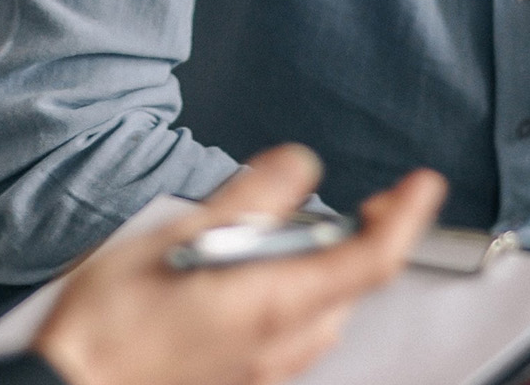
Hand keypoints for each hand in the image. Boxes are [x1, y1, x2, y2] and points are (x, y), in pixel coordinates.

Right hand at [32, 144, 447, 384]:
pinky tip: (240, 280)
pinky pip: (291, 333)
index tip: (421, 184)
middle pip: (349, 283)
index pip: (373, 260)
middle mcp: (282, 344)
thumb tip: (297, 166)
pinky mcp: (247, 381)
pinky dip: (285, 296)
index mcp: (273, 303)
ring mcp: (266, 370)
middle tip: (324, 202)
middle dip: (348, 236)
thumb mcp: (175, 236)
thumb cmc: (108, 327)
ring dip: (312, 267)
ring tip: (263, 241)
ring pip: (321, 309)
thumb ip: (248, 199)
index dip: (406, 216)